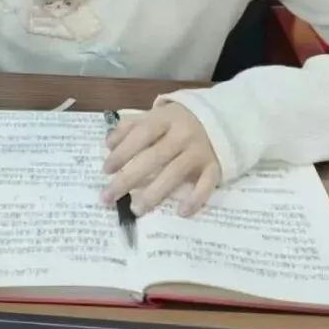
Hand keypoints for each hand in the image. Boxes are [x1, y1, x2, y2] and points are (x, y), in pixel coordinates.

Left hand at [101, 103, 220, 217]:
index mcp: (165, 119)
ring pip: (175, 173)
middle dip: (129, 179)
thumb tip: (108, 145)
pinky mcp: (215, 166)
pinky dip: (195, 198)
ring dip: (154, 192)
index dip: (123, 152)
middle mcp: (182, 134)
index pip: (141, 135)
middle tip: (109, 198)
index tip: (106, 170)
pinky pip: (206, 184)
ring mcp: (199, 151)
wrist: (222, 117)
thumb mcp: (155, 116)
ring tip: (136, 209)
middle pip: (154, 157)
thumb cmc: (179, 121)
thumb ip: (130, 126)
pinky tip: (181, 212)